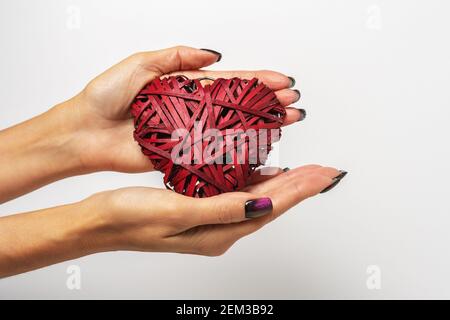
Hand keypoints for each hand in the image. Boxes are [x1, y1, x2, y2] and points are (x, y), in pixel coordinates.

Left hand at [68, 46, 303, 172]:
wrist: (84, 132)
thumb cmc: (105, 97)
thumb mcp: (140, 64)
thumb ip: (176, 57)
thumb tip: (212, 54)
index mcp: (185, 86)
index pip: (229, 82)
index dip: (257, 81)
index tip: (281, 82)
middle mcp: (192, 110)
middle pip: (238, 106)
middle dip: (267, 105)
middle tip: (294, 106)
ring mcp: (190, 133)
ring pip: (231, 129)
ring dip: (260, 127)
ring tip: (286, 124)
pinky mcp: (181, 155)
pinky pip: (213, 154)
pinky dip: (236, 153)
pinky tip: (257, 151)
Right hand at [88, 165, 343, 255]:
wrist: (99, 224)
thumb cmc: (129, 218)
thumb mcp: (175, 212)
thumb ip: (220, 210)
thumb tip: (262, 206)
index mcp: (217, 233)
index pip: (269, 208)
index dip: (299, 190)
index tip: (323, 175)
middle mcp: (220, 231)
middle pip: (271, 205)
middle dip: (301, 187)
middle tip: (325, 170)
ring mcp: (211, 222)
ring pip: (259, 201)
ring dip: (285, 185)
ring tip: (306, 171)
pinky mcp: (201, 210)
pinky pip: (240, 196)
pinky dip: (259, 183)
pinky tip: (266, 173)